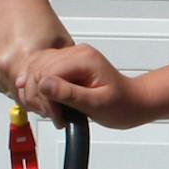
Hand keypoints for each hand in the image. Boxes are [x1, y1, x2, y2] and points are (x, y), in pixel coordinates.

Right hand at [0, 0, 70, 98]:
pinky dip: (11, 80)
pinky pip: (0, 83)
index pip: (39, 100)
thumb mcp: (62, 43)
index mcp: (25, 60)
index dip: (51, 107)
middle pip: (24, 100)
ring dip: (24, 90)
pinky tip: (20, 67)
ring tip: (35, 78)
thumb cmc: (37, 15)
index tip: (59, 112)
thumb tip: (70, 90)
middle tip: (49, 98)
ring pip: (12, 92)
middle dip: (38, 101)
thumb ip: (63, 71)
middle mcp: (4, 64)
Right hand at [12, 44, 141, 128]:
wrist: (133, 103)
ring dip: (37, 92)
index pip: (46, 72)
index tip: (56, 115)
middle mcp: (75, 53)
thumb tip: (44, 85)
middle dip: (39, 95)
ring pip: (35, 68)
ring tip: (52, 111)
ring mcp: (70, 57)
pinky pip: (41, 71)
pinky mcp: (66, 65)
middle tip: (54, 115)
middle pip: (37, 69)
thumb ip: (69, 94)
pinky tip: (44, 102)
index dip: (45, 96)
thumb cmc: (121, 104)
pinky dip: (38, 88)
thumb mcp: (97, 104)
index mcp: (84, 59)